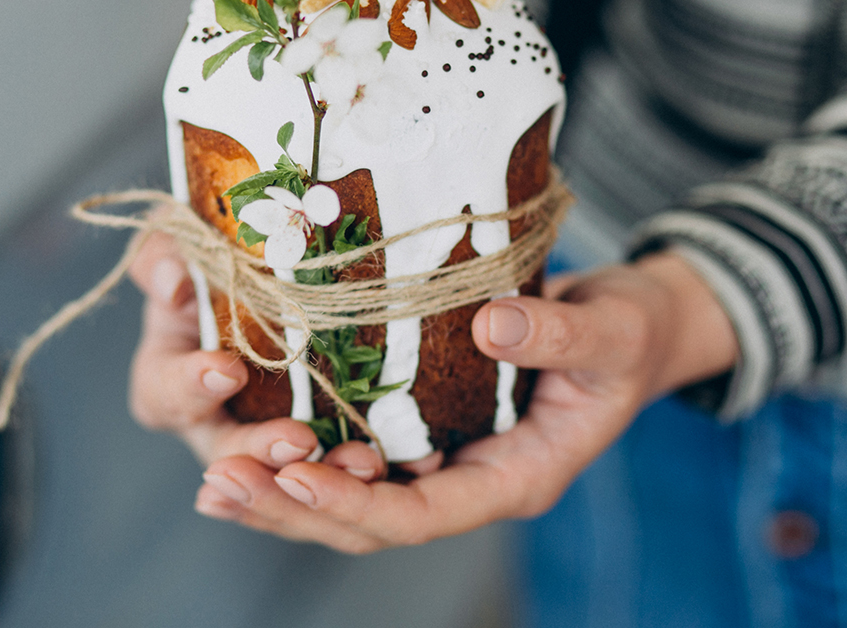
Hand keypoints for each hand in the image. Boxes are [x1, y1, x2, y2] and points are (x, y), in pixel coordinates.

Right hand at [127, 233, 386, 494]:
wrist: (284, 269)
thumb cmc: (218, 253)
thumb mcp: (185, 242)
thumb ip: (166, 255)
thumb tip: (175, 283)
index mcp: (171, 378)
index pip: (164, 395)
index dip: (190, 385)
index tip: (228, 369)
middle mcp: (214, 421)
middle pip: (228, 454)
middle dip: (262, 450)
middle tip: (300, 440)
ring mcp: (266, 438)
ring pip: (286, 477)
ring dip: (320, 474)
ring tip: (359, 462)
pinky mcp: (318, 446)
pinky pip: (335, 471)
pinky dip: (359, 472)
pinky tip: (388, 462)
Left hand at [138, 239, 737, 552]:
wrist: (634, 325)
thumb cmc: (633, 334)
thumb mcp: (614, 330)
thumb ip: (561, 333)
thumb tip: (490, 327)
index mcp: (515, 479)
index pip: (421, 516)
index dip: (355, 503)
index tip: (292, 474)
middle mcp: (468, 480)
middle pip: (367, 522)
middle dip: (291, 509)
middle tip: (218, 482)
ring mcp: (443, 458)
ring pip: (351, 497)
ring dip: (279, 492)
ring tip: (212, 478)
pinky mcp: (423, 424)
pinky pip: (354, 454)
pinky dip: (298, 453)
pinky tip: (245, 439)